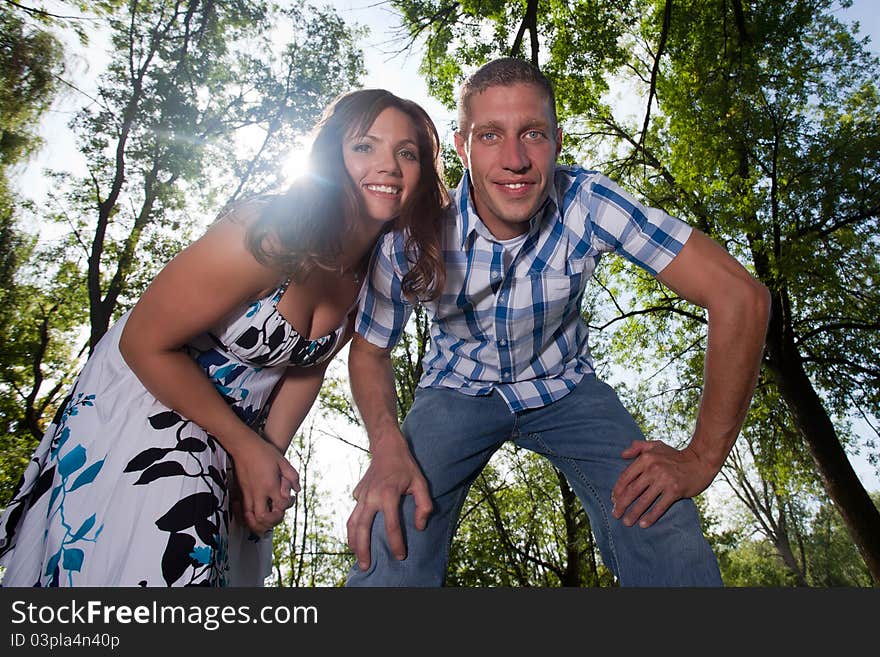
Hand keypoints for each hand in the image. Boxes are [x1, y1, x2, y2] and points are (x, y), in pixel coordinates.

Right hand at [230, 437, 300, 534]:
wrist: (243, 446)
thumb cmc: (263, 452)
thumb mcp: (283, 461)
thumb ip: (292, 476)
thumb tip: (297, 490)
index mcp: (270, 485)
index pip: (281, 505)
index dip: (288, 505)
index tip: (290, 499)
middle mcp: (258, 492)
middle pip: (264, 517)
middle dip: (273, 521)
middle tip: (278, 515)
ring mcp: (247, 493)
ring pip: (250, 518)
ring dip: (259, 525)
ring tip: (266, 523)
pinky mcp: (240, 492)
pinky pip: (241, 512)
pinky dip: (247, 519)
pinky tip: (252, 518)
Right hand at [346, 436, 432, 570]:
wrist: (386, 447)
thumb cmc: (406, 466)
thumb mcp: (421, 483)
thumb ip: (424, 505)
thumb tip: (419, 527)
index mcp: (388, 495)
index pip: (391, 526)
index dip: (396, 543)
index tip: (400, 556)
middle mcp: (371, 497)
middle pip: (362, 528)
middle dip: (363, 550)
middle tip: (365, 566)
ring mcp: (362, 495)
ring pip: (352, 522)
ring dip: (353, 541)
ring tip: (357, 556)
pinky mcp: (357, 493)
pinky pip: (354, 513)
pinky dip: (353, 527)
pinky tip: (357, 537)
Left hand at [611, 440, 715, 528]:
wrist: (700, 461)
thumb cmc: (675, 456)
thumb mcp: (656, 446)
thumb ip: (638, 447)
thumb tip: (622, 454)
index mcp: (646, 458)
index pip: (626, 477)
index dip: (617, 490)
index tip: (613, 500)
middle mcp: (653, 469)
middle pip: (632, 490)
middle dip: (622, 504)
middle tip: (616, 514)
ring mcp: (664, 480)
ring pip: (644, 500)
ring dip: (633, 513)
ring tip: (627, 522)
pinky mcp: (675, 490)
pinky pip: (660, 506)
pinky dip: (650, 516)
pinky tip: (643, 524)